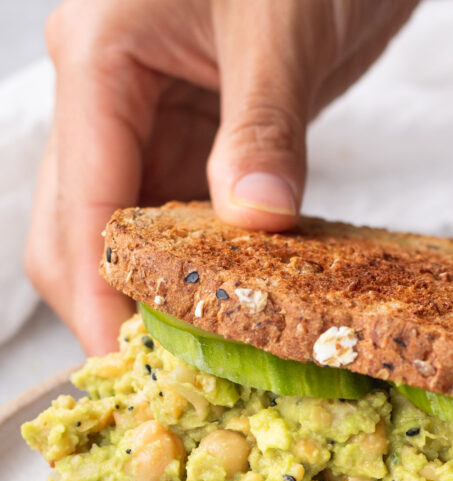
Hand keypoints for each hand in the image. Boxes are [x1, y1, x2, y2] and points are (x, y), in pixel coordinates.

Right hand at [24, 0, 418, 354]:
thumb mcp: (280, 30)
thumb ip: (264, 128)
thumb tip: (254, 219)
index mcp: (99, 57)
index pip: (82, 203)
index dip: (101, 295)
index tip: (135, 366)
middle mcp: (104, 97)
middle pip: (76, 232)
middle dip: (109, 308)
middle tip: (164, 379)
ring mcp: (142, 123)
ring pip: (117, 236)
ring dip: (148, 296)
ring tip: (193, 359)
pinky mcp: (188, 141)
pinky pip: (170, 223)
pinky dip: (189, 270)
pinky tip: (219, 306)